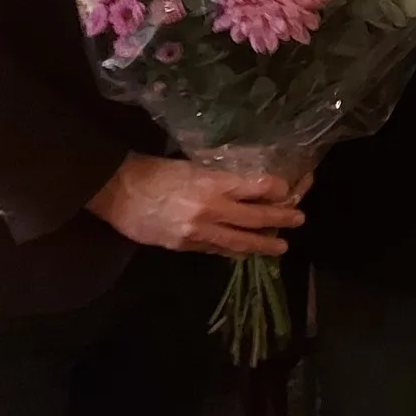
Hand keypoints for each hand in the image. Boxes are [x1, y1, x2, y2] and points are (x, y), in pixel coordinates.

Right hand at [86, 152, 307, 258]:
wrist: (116, 192)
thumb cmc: (152, 170)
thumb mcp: (190, 164)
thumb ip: (217, 176)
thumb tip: (244, 183)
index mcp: (212, 183)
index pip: (257, 188)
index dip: (277, 190)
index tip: (289, 189)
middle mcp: (210, 210)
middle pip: (255, 218)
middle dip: (281, 219)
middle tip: (299, 220)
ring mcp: (199, 233)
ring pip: (240, 242)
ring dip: (263, 244)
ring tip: (281, 246)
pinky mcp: (186, 247)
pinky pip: (218, 250)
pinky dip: (235, 250)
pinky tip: (245, 250)